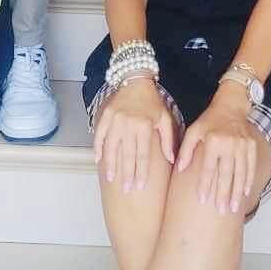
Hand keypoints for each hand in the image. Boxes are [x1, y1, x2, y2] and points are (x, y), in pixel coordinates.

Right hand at [93, 78, 176, 192]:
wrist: (136, 80)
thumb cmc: (152, 101)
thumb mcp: (165, 118)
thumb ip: (169, 139)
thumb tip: (172, 160)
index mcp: (144, 125)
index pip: (143, 155)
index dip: (141, 172)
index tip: (140, 185)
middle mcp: (128, 124)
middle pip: (127, 154)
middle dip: (127, 174)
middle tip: (126, 189)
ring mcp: (115, 120)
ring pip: (111, 147)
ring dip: (110, 164)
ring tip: (111, 178)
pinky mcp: (105, 116)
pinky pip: (99, 135)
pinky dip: (98, 148)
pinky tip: (98, 160)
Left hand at [177, 92, 260, 213]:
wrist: (231, 105)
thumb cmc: (209, 120)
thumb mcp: (193, 130)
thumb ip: (185, 149)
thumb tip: (179, 169)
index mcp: (213, 140)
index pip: (208, 168)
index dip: (205, 184)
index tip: (202, 200)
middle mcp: (229, 143)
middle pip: (226, 174)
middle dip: (223, 194)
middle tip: (221, 210)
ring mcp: (243, 145)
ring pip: (240, 173)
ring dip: (237, 192)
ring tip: (233, 208)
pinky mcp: (252, 146)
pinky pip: (251, 167)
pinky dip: (248, 181)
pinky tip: (244, 193)